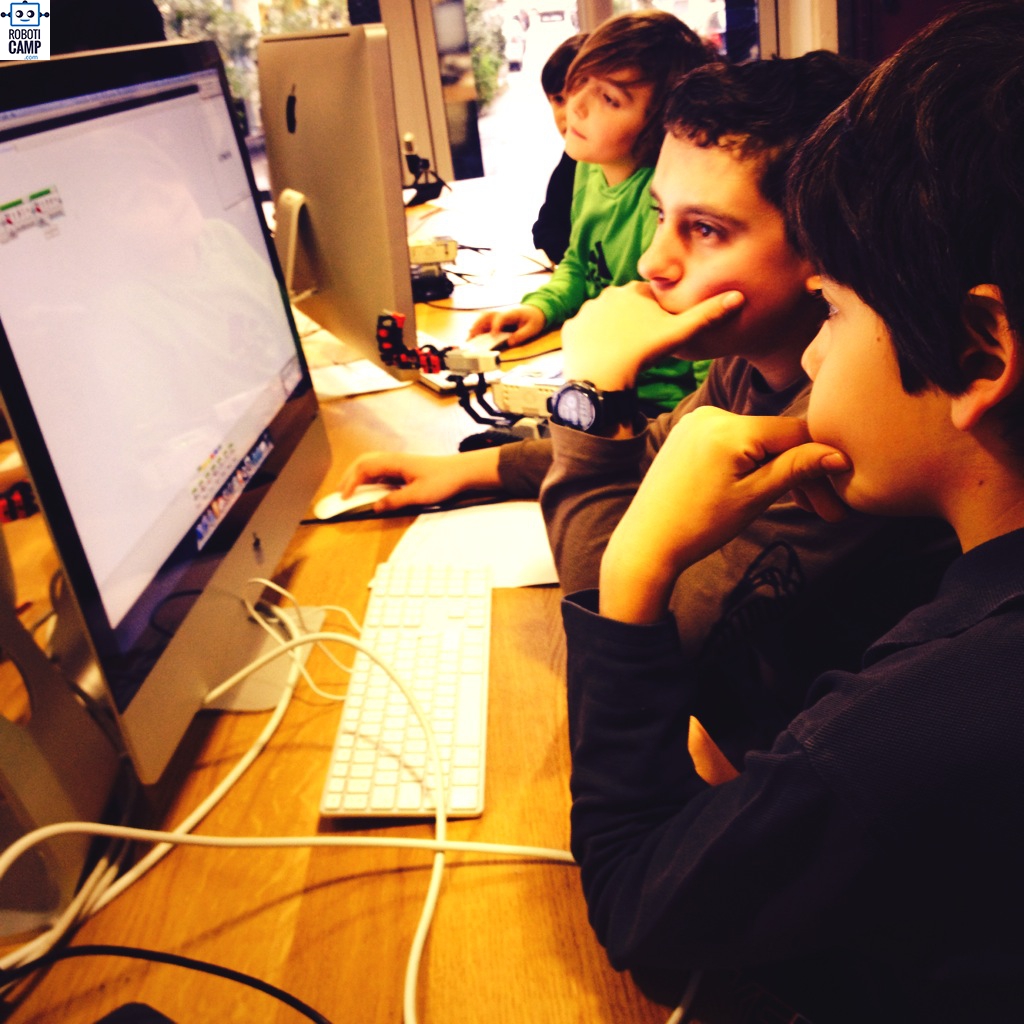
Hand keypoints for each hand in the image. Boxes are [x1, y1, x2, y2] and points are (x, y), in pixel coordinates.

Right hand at [339, 448, 501, 511]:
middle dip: (348, 477)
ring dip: (358, 479)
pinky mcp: (404, 470)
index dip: (350, 482)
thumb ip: (395, 501)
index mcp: (394, 462)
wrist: (463, 472)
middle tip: (339, 494)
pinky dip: (370, 481)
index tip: (343, 497)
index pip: (364, 468)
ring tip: (350, 493)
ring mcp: (398, 464)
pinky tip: (370, 493)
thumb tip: (374, 507)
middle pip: (363, 463)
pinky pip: (381, 473)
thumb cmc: (443, 480)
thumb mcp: (418, 495)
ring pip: (371, 467)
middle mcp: (394, 460)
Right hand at [468, 305, 545, 346]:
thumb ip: (522, 335)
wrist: (536, 311)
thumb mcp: (533, 328)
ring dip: (475, 327)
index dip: (496, 325)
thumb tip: (510, 343)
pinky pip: (485, 323)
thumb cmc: (534, 319)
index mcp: (512, 313)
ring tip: (469, 338)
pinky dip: (477, 329)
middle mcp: (502, 313)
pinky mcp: (497, 321)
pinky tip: (472, 337)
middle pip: (487, 316)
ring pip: (483, 319)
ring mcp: (499, 316)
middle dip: (479, 325)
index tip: (492, 335)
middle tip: (472, 336)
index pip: (501, 317)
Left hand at [561, 282, 744, 389]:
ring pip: (604, 320)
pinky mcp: (570, 328)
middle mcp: (606, 294)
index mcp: (633, 291)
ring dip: (612, 331)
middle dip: (634, 322)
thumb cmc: (642, 353)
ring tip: (622, 352)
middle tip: (641, 346)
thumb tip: (739, 296)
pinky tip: (601, 355)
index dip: (657, 317)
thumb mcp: (679, 334)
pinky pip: (584, 333)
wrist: (602, 376)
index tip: (658, 334)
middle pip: (626, 308)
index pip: (650, 299)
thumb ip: (707, 315)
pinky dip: (592, 343)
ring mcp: (585, 311)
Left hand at [600, 408, 850, 622]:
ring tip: (800, 506)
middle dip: (801, 472)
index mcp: (730, 427)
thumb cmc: (699, 524)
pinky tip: (763, 487)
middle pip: (776, 437)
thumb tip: (840, 454)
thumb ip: (797, 469)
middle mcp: (712, 414)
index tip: (837, 495)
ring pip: (756, 440)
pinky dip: (752, 462)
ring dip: (779, 468)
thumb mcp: (755, 497)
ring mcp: (697, 421)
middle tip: (825, 512)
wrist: (648, 541)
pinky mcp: (687, 433)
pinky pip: (733, 441)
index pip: (796, 432)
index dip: (822, 462)